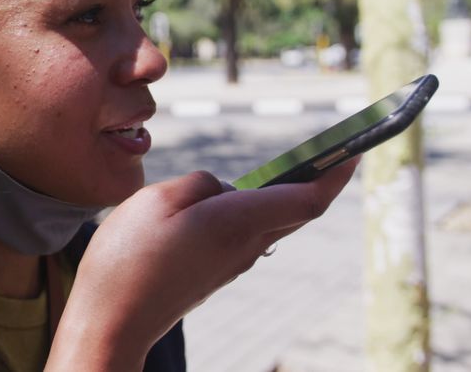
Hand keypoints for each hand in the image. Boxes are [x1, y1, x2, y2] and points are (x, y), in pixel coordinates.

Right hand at [46, 159, 358, 370]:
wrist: (112, 322)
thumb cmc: (128, 260)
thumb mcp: (156, 200)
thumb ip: (198, 184)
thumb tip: (222, 189)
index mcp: (235, 222)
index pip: (307, 197)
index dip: (336, 171)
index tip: (358, 148)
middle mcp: (244, 245)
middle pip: (297, 210)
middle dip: (322, 179)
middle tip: (340, 152)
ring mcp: (231, 263)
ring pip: (272, 221)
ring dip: (288, 194)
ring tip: (296, 167)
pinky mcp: (214, 272)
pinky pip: (247, 232)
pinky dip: (258, 210)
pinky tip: (240, 199)